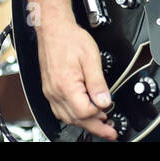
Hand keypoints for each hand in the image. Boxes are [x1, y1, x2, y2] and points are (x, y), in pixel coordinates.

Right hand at [38, 18, 117, 140]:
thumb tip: (105, 102)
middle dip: (94, 127)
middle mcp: (55, 92)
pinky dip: (72, 116)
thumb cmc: (70, 39)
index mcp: (66, 85)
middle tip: (109, 132)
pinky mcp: (49, 89)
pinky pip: (59, 110)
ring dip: (83, 123)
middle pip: (76, 119)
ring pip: (67, 118)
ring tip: (99, 124)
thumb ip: (98, 83)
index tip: (111, 116)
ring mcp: (50, 92)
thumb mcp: (91, 58)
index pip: (84, 112)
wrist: (53, 28)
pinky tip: (82, 114)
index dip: (100, 115)